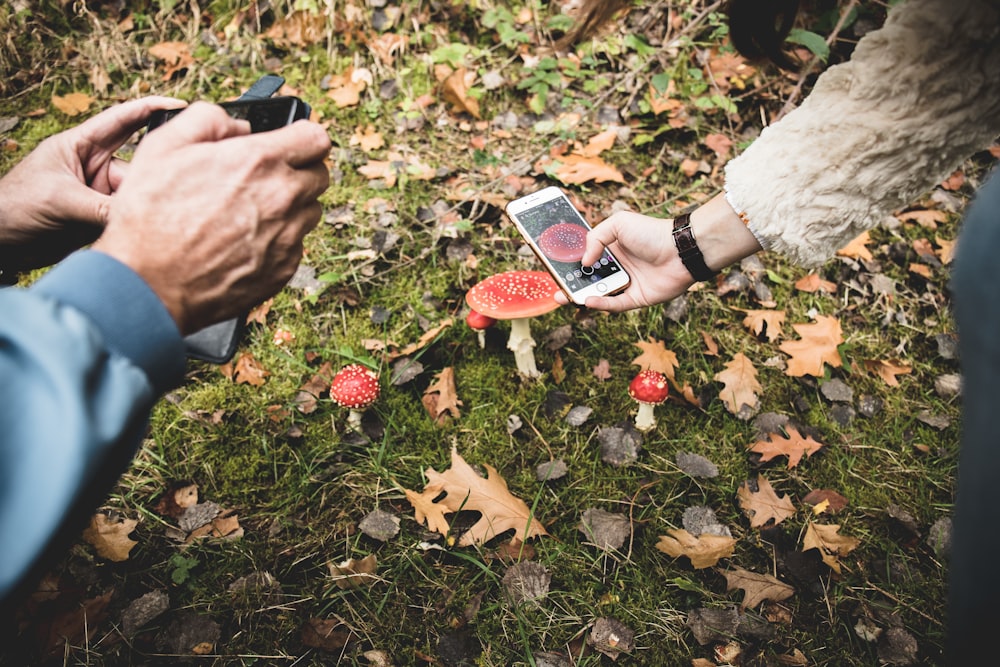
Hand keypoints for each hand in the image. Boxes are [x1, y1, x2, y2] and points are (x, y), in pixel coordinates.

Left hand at [0, 96, 186, 270]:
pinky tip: (146, 235)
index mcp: (81, 145)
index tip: (183, 104)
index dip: (152, 108)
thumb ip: (102, 208)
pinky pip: (130, 219)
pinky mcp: (102, 219)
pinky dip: (138, 226)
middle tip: (173, 188)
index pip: (122, 120)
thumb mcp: (59, 201)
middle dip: (157, 173)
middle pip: (141, 164)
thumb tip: (142, 217)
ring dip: (144, 207)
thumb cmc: (14, 207)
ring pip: (138, 196)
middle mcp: (96, 168)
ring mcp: (100, 194)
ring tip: (150, 222)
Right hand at [93, 102, 330, 334]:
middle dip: (298, 170)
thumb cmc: (149, 216)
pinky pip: (296, 245)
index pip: (316, 138)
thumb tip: (238, 126)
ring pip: (310, 211)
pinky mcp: (285, 268)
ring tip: (251, 212)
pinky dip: (278, 240)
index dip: (302, 137)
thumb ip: (207, 120)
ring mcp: (288, 237)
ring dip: (290, 207)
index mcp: (259, 162)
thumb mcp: (163, 146)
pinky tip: (244, 242)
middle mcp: (283, 199)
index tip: (290, 143)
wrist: (148, 284)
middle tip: (266, 177)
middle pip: (320, 175)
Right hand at [554, 194, 763, 311]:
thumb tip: (584, 262)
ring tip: (564, 296)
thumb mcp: (618, 224)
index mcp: (612, 249)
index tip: (554, 268)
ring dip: (580, 296)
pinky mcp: (636, 299)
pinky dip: (601, 304)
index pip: (586, 259)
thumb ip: (595, 239)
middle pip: (589, 279)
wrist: (681, 249)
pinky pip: (615, 305)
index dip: (570, 264)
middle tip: (555, 288)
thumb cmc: (652, 232)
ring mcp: (626, 284)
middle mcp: (618, 268)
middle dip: (570, 284)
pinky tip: (588, 301)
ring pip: (598, 294)